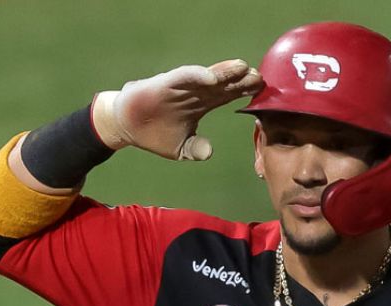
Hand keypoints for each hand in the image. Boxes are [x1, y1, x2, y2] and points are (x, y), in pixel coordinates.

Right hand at [91, 59, 263, 159]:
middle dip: (242, 81)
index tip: (264, 94)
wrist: (126, 126)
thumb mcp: (179, 148)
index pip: (229, 97)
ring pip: (209, 76)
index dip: (245, 94)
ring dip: (226, 73)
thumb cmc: (154, 134)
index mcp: (202, 105)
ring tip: (244, 68)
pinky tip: (213, 78)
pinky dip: (199, 75)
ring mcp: (183, 86)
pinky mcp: (168, 82)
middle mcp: (196, 92)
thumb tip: (209, 152)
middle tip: (261, 78)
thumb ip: (196, 150)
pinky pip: (186, 75)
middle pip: (224, 84)